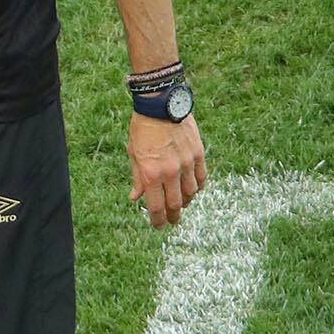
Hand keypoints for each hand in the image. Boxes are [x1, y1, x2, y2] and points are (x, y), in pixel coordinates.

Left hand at [127, 113, 206, 228]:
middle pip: (175, 204)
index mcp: (150, 173)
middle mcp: (170, 172)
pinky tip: (192, 190)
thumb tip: (135, 198)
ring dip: (185, 202)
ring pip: (191, 193)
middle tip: (171, 222)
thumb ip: (137, 178)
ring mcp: (186, 164)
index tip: (158, 227)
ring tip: (180, 205)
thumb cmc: (142, 129)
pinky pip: (201, 178)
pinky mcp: (198, 155)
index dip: (157, 220)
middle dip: (173, 217)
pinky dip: (197, 187)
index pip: (156, 206)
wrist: (161, 106)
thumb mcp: (133, 154)